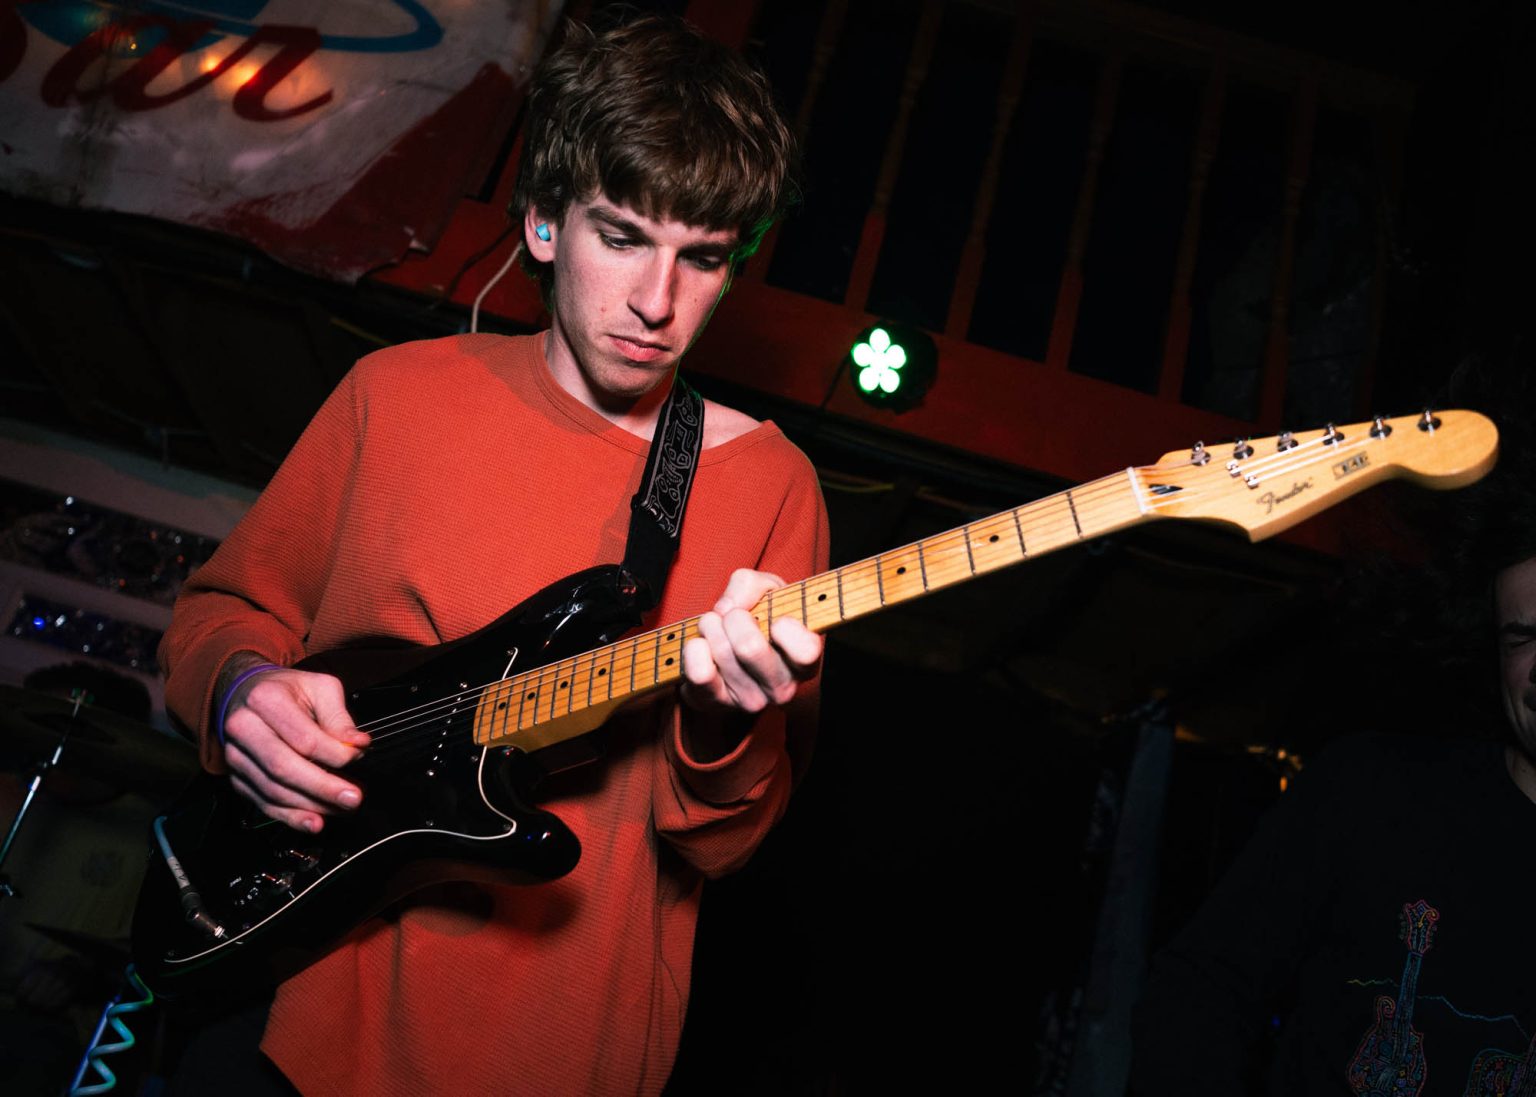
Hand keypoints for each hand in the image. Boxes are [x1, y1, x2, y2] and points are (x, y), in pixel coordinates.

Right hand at [220, 661, 369, 832]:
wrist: (244, 692)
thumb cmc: (286, 690)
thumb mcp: (319, 687)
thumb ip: (339, 717)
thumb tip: (357, 744)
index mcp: (265, 699)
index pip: (304, 738)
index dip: (335, 754)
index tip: (358, 757)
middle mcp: (243, 728)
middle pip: (283, 767)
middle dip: (322, 787)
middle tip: (353, 797)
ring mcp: (236, 755)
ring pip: (273, 790)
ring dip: (311, 805)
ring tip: (341, 808)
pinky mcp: (237, 777)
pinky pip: (263, 802)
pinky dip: (290, 817)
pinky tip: (313, 822)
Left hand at [680, 569, 821, 718]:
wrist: (726, 643)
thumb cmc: (757, 615)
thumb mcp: (765, 589)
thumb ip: (750, 584)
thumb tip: (727, 608)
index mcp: (804, 662)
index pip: (806, 652)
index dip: (786, 628)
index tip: (776, 620)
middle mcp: (781, 688)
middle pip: (750, 648)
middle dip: (734, 618)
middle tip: (734, 617)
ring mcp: (748, 701)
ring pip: (721, 653)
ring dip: (711, 627)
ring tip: (717, 628)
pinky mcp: (714, 704)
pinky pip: (699, 673)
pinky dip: (695, 648)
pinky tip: (702, 646)